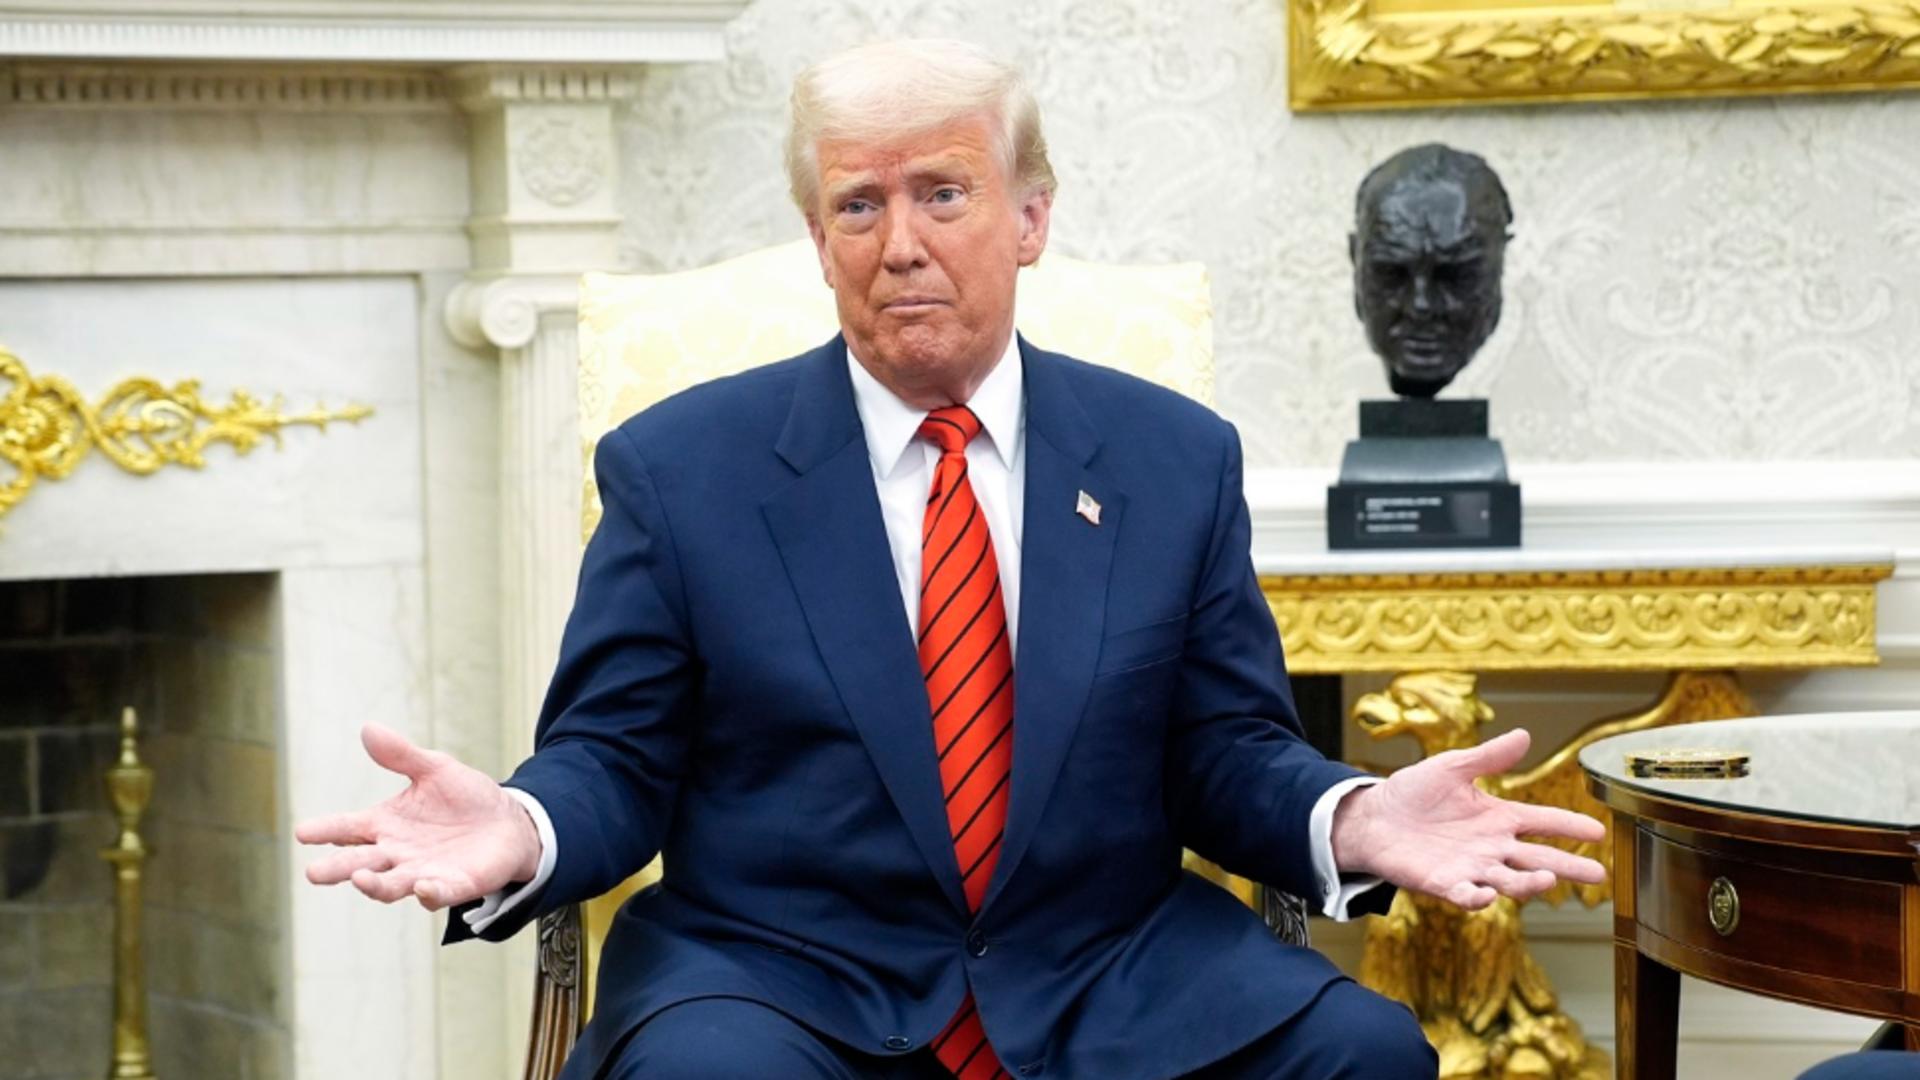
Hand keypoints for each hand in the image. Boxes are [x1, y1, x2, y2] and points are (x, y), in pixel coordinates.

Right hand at [294, 723, 541, 911]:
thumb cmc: (465, 797)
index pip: (348, 828)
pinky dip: (429, 893)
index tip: (302, 832)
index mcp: (387, 824)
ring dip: (375, 885)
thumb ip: (401, 755)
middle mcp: (397, 852)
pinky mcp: (453, 885)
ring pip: (391, 885)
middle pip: (360, 863)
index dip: (326, 830)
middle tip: (313, 873)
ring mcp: (423, 872)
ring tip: (360, 879)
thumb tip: (368, 728)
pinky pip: (437, 894)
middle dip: (338, 869)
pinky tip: (423, 886)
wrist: (509, 822)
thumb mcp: (435, 769)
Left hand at [1330, 728, 1605, 909]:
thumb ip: (1488, 757)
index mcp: (1498, 817)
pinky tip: (1485, 894)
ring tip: (1547, 879)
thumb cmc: (1414, 793)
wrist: (1374, 817)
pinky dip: (1476, 896)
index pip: (1542, 821)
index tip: (1598, 830)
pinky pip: (1465, 894)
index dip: (1569, 825)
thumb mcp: (1453, 767)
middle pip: (1538, 858)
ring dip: (1527, 883)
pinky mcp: (1443, 882)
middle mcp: (1491, 846)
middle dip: (1568, 866)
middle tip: (1599, 874)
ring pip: (1508, 881)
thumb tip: (1524, 735)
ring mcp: (1470, 867)